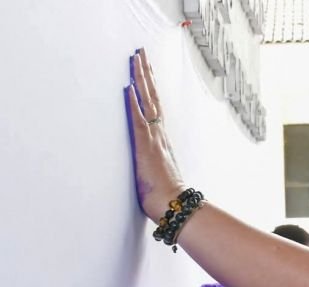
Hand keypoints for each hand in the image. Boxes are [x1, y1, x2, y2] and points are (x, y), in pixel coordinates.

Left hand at [124, 49, 184, 221]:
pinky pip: (138, 119)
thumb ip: (156, 165)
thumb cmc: (167, 196)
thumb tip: (155, 167)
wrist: (174, 205)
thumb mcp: (159, 175)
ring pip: (147, 102)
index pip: (155, 108)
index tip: (146, 70)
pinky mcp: (145, 147)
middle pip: (153, 98)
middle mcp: (159, 135)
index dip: (151, 89)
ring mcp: (153, 139)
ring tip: (135, 59)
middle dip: (146, 75)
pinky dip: (134, 102)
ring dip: (141, 80)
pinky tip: (129, 86)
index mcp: (162, 141)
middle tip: (141, 53)